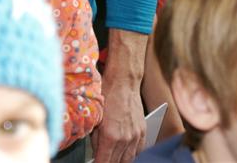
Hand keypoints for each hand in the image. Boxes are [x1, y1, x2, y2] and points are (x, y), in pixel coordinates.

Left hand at [93, 30, 146, 162]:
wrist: (123, 81)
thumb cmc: (106, 95)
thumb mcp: (94, 118)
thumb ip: (94, 138)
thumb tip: (95, 151)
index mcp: (110, 136)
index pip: (104, 162)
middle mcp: (125, 139)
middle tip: (102, 162)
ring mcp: (135, 136)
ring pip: (129, 159)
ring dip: (120, 162)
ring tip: (113, 160)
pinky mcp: (142, 131)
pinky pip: (139, 151)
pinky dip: (132, 155)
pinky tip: (125, 156)